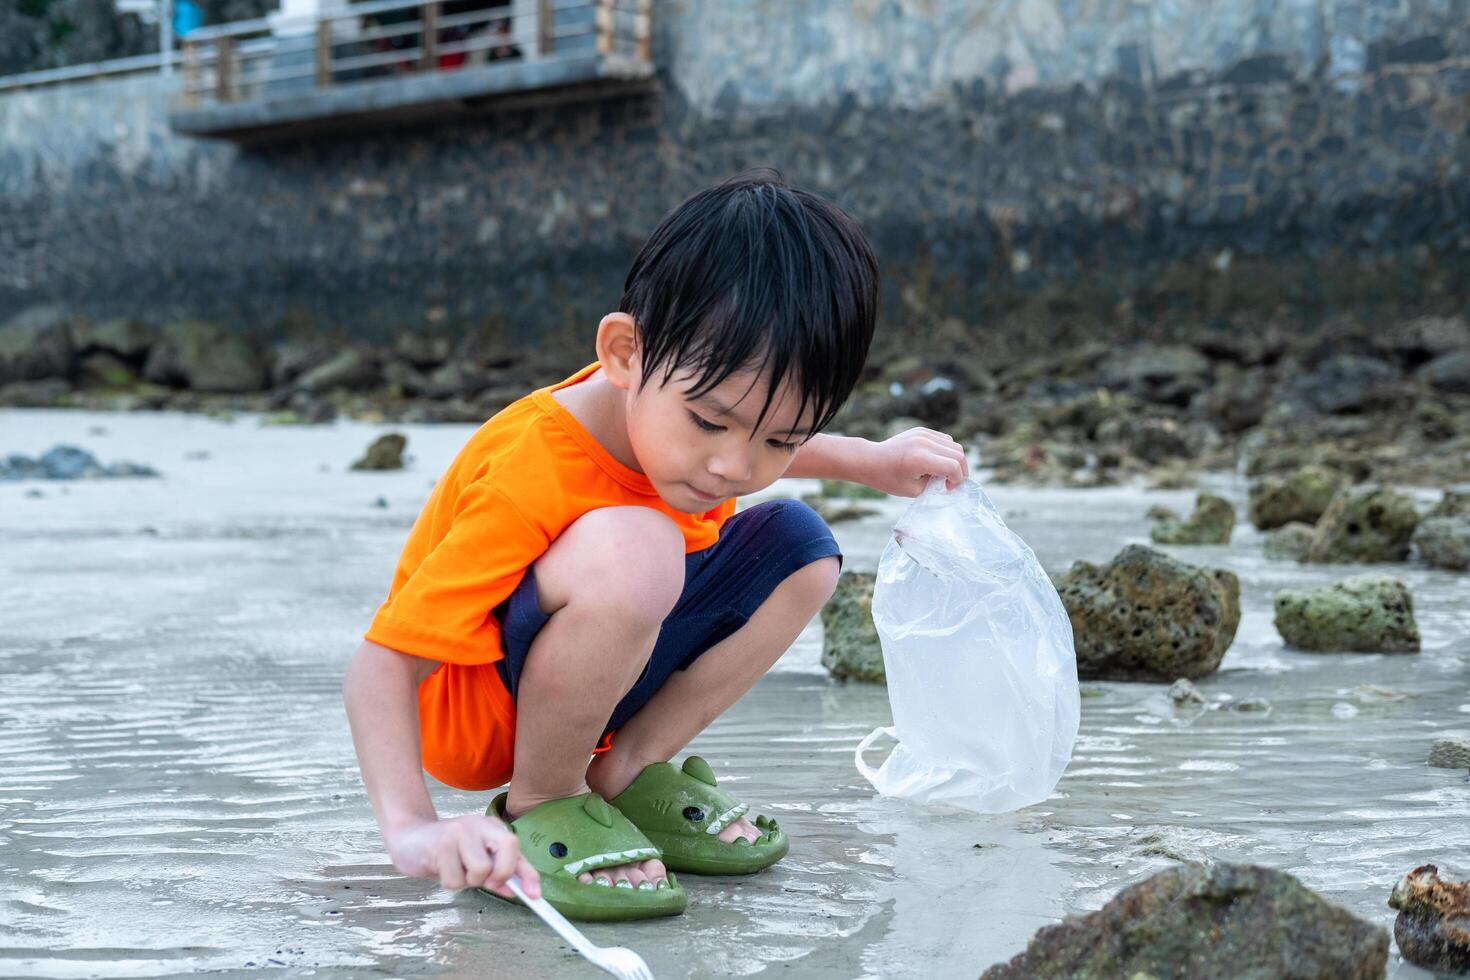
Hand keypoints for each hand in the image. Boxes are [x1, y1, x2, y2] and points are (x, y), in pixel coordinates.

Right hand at [385, 814, 540, 897]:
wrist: (409, 837)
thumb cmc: (445, 852)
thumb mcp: (474, 860)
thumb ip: (497, 873)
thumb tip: (517, 891)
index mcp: (492, 828)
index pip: (517, 849)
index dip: (529, 874)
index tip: (534, 896)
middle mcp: (480, 824)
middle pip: (508, 848)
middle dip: (500, 874)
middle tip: (484, 881)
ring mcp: (461, 830)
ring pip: (481, 870)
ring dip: (467, 882)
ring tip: (454, 871)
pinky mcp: (442, 842)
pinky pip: (455, 879)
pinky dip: (448, 882)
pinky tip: (439, 869)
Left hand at [859, 427, 969, 496]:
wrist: (870, 460)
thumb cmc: (888, 479)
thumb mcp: (913, 490)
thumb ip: (935, 486)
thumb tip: (952, 482)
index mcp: (920, 459)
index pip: (953, 467)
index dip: (957, 480)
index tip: (949, 489)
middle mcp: (924, 443)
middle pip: (959, 454)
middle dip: (961, 471)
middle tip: (951, 483)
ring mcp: (923, 434)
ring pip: (954, 445)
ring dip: (955, 460)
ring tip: (943, 473)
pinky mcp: (922, 430)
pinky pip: (944, 440)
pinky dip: (946, 452)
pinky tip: (936, 462)